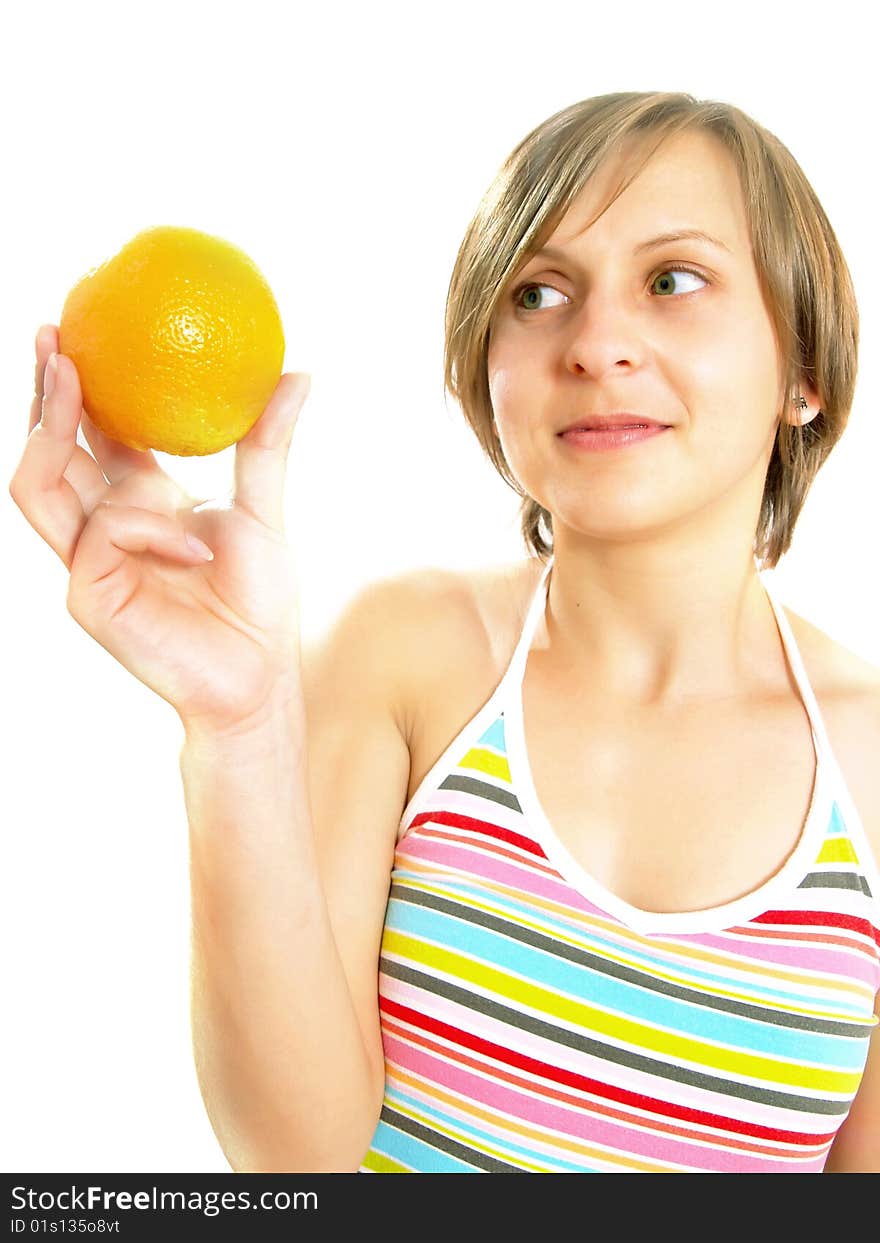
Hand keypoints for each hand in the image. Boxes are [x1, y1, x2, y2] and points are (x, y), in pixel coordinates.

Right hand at [10, 324, 311, 733]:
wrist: (258, 680)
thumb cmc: (258, 603)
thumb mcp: (264, 512)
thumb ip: (266, 445)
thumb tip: (298, 371)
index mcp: (137, 505)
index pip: (93, 438)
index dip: (80, 386)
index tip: (80, 326)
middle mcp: (103, 529)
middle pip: (48, 453)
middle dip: (41, 394)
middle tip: (52, 335)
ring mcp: (87, 562)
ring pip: (37, 485)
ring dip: (49, 429)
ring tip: (70, 376)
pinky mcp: (88, 594)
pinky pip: (102, 533)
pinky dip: (146, 526)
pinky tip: (196, 548)